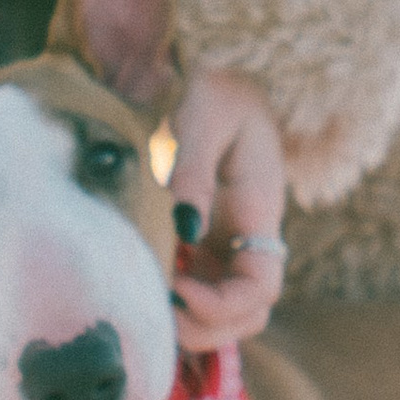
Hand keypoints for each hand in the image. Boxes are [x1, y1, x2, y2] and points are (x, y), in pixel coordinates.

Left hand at [165, 65, 285, 352]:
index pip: (261, 288)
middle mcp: (248, 237)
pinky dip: (172, 302)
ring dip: (188, 322)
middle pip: (246, 315)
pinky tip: (138, 285)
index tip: (175, 286)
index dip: (221, 305)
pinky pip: (196, 290)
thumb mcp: (204, 113)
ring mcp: (227, 243)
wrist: (216, 70)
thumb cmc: (212, 84)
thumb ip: (193, 170)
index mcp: (259, 210)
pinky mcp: (202, 241)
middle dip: (205, 328)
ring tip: (143, 300)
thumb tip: (185, 230)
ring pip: (222, 312)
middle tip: (154, 308)